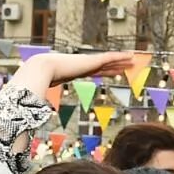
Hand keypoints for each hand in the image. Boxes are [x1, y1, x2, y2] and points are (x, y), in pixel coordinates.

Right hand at [6, 50, 136, 94]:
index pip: (95, 71)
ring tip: (134, 59)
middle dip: (117, 64)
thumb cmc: (41, 82)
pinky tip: (131, 56)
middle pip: (105, 65)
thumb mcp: (47, 95)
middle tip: (129, 63)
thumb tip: (39, 117)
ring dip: (122, 60)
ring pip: (110, 60)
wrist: (41, 69)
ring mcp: (88, 62)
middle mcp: (84, 65)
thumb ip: (46, 105)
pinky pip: (110, 57)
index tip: (114, 70)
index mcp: (76, 71)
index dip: (106, 70)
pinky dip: (121, 57)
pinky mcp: (92, 61)